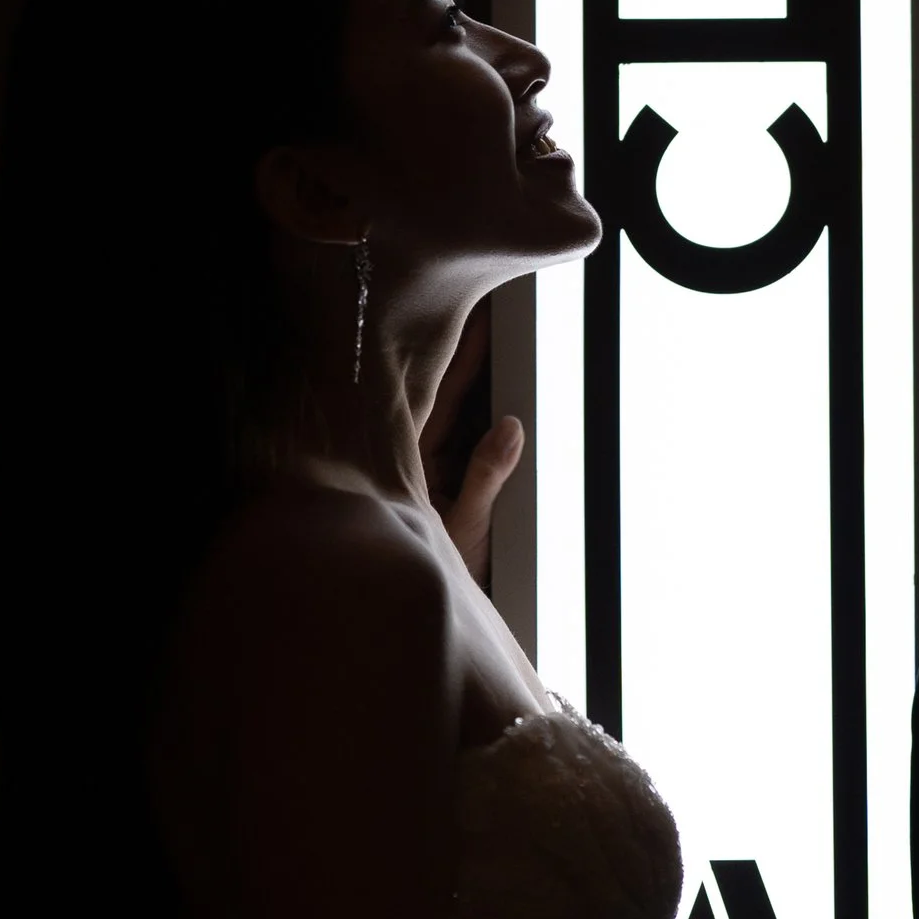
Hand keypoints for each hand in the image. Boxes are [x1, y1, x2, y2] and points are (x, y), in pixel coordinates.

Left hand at [421, 300, 524, 586]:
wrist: (418, 610)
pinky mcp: (439, 484)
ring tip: (488, 335)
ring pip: (446, 411)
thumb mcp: (464, 527)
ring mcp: (423, 468)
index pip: (437, 393)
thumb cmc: (426, 570)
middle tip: (484, 308)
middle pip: (438, 392)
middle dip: (461, 352)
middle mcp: (410, 456)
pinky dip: (476, 413)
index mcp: (409, 457)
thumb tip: (509, 426)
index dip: (460, 354)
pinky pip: (459, 437)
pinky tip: (492, 396)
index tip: (480, 317)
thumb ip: (485, 475)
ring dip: (468, 379)